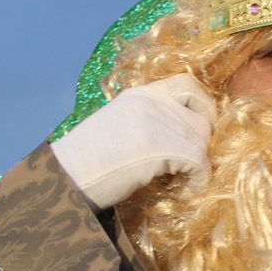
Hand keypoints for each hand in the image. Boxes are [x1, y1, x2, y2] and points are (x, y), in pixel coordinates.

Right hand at [50, 73, 216, 211]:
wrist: (68, 174)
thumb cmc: (88, 158)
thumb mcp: (119, 122)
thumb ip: (150, 119)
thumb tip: (179, 134)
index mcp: (141, 94)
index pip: (188, 84)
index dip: (203, 106)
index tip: (201, 126)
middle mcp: (153, 102)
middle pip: (201, 117)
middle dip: (202, 141)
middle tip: (191, 161)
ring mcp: (158, 122)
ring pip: (202, 140)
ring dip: (200, 162)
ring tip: (185, 176)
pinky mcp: (162, 147)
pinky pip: (199, 161)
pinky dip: (199, 178)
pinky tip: (189, 186)